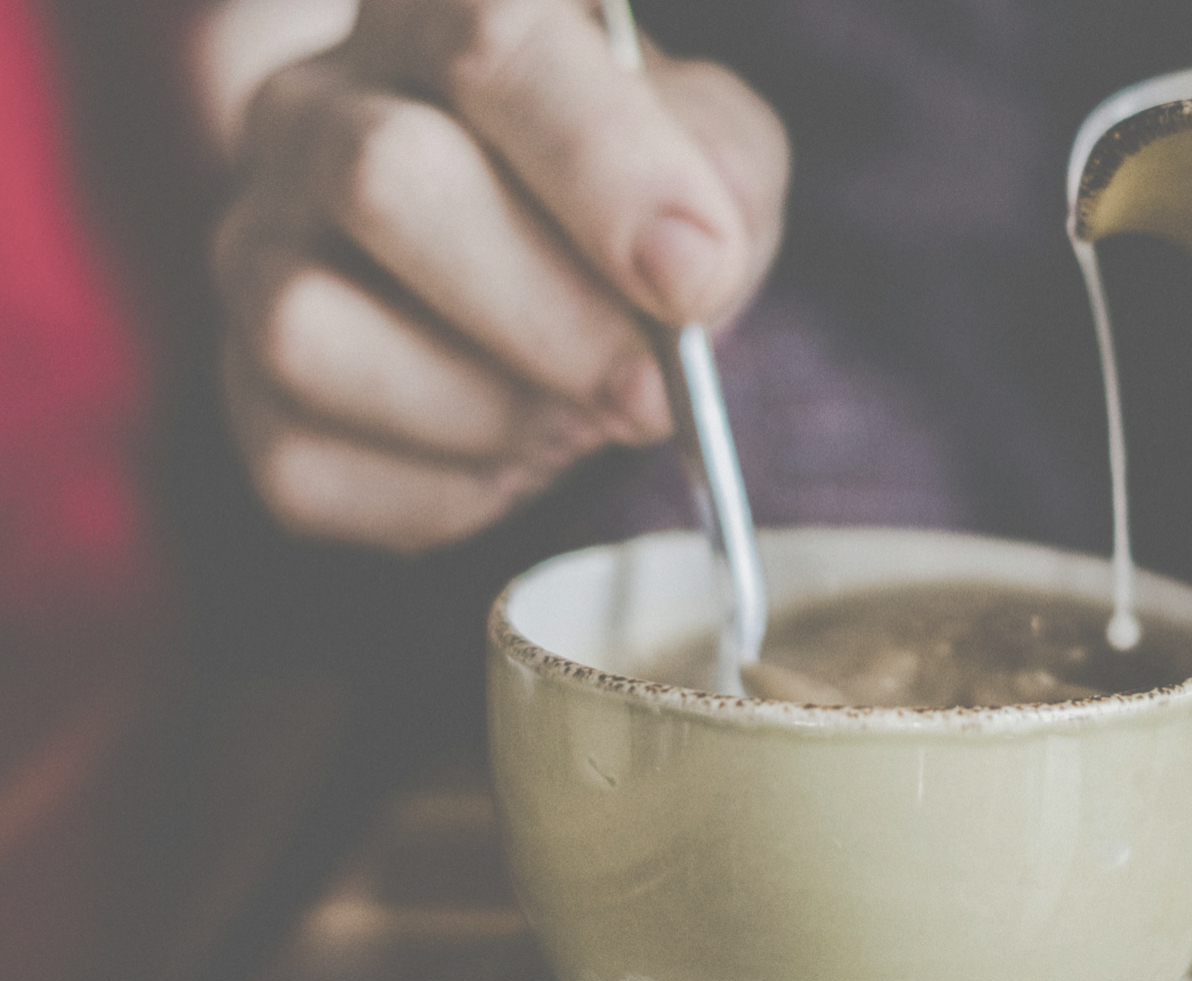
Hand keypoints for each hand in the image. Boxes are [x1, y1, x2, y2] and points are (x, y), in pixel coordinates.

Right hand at [200, 0, 787, 552]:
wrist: (572, 292)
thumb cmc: (641, 205)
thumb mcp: (717, 158)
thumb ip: (718, 183)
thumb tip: (684, 268)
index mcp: (437, 13)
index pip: (490, 42)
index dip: (601, 167)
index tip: (691, 276)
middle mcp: (313, 109)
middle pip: (382, 177)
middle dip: (547, 312)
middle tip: (650, 387)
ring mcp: (254, 247)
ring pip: (305, 328)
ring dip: (484, 408)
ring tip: (574, 415)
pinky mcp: (241, 392)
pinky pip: (301, 461)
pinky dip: (441, 489)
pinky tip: (509, 452)